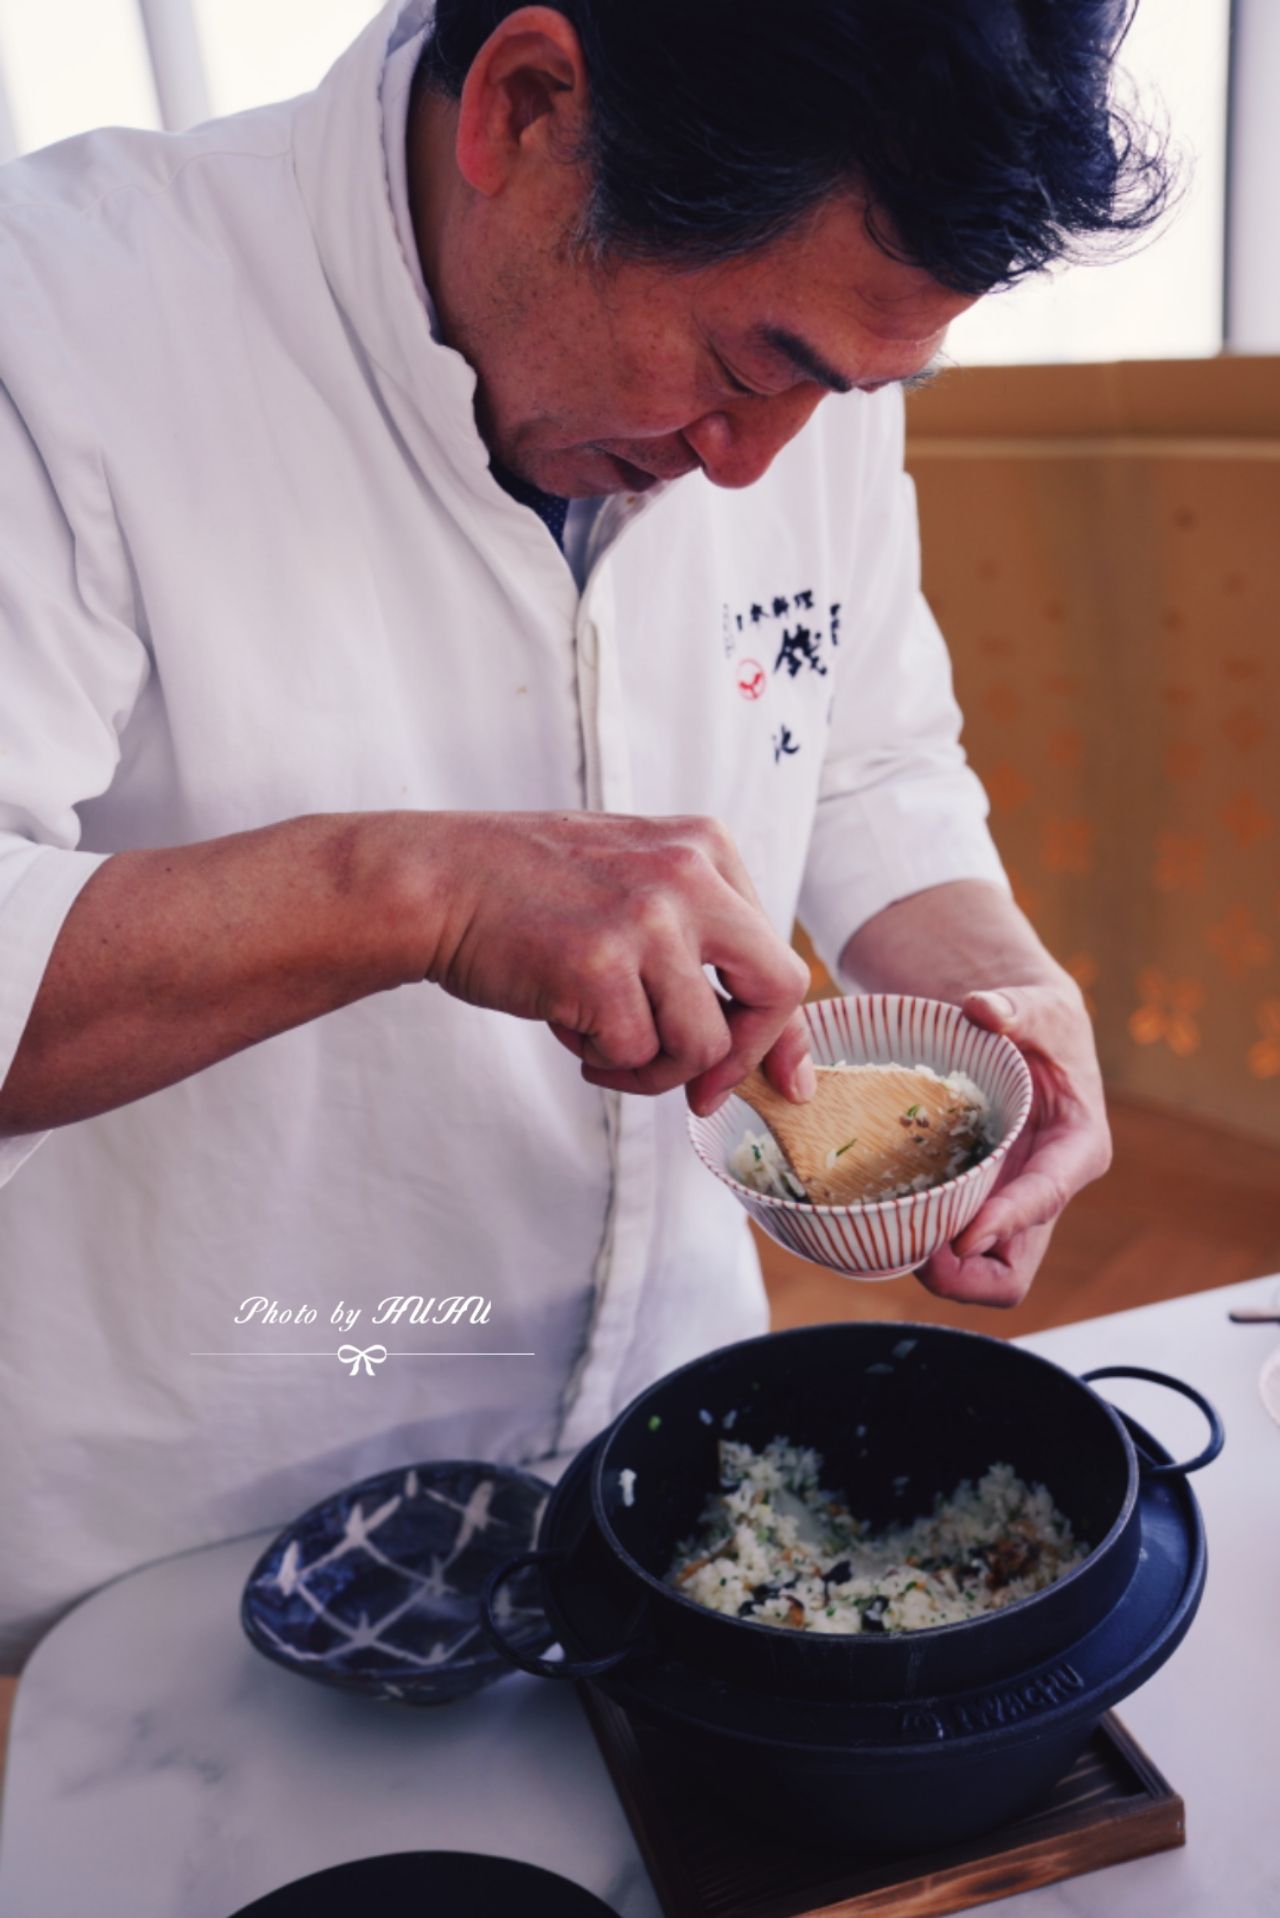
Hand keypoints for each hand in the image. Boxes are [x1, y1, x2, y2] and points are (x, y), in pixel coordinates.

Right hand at [419, 811, 812, 1111]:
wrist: (435, 881)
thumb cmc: (529, 895)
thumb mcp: (635, 885)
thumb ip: (701, 943)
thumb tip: (770, 1053)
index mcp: (705, 847)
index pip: (777, 955)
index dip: (780, 1032)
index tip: (784, 1081)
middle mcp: (689, 875)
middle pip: (776, 990)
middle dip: (745, 1056)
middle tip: (701, 1092)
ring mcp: (648, 919)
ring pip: (702, 1042)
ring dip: (651, 1067)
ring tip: (599, 1041)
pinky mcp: (601, 966)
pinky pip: (635, 1055)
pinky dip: (601, 1059)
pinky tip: (563, 1021)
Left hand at [914, 980, 1111, 1307]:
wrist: (1023, 1038)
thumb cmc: (1040, 1024)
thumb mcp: (1040, 1007)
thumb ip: (1017, 1007)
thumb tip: (982, 1008)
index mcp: (1076, 1150)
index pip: (1045, 1199)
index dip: (1006, 1222)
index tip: (962, 1235)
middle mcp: (1045, 1192)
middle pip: (1010, 1274)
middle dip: (961, 1276)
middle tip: (909, 1246)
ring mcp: (1007, 1207)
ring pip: (975, 1275)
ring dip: (932, 1269)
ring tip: (884, 1233)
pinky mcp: (976, 1206)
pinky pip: (949, 1250)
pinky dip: (916, 1244)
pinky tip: (879, 1216)